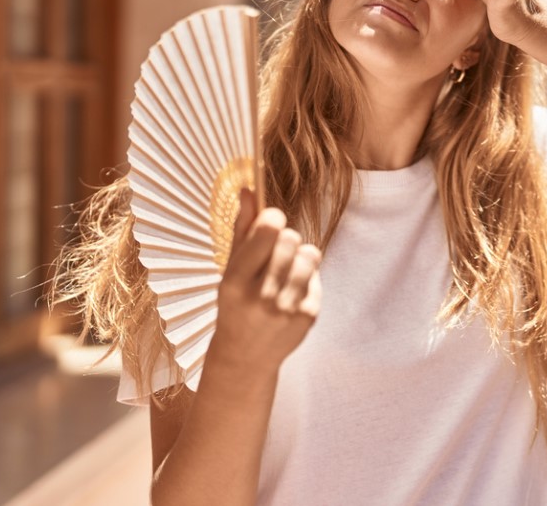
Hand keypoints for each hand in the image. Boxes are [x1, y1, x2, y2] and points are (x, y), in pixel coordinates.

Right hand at [205, 189, 321, 375]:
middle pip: (290, 238)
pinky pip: (317, 275)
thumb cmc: (236, 304)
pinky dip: (306, 277)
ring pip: (309, 253)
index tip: (271, 222)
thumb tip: (248, 189)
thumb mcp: (230, 270)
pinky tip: (291, 291)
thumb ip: (241, 229)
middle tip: (275, 254)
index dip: (273, 218)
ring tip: (285, 270)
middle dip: (284, 239)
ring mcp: (287, 308)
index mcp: (235, 281)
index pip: (267, 231)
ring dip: (299, 255)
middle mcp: (262, 296)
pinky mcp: (308, 316)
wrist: (245, 356)